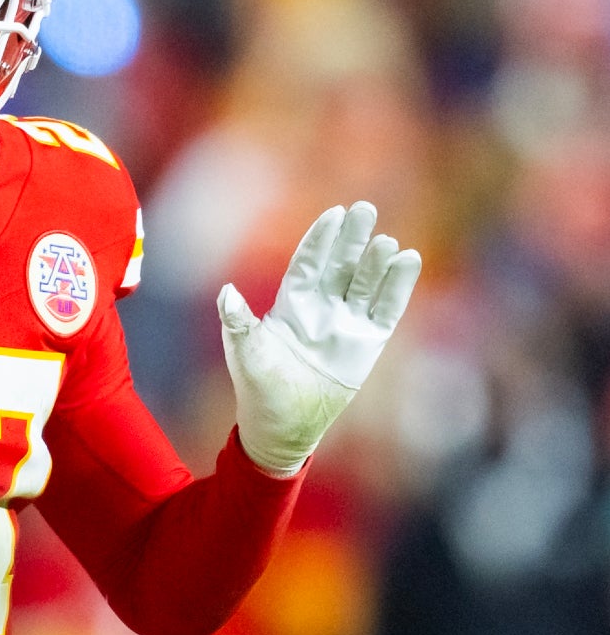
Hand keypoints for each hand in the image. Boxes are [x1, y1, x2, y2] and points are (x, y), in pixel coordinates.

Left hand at [217, 201, 420, 474]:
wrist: (283, 425)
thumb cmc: (258, 386)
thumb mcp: (244, 351)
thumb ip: (238, 320)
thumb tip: (225, 292)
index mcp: (291, 304)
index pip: (309, 262)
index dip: (322, 239)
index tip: (335, 213)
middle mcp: (321, 308)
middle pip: (341, 265)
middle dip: (353, 238)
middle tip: (366, 209)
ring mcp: (347, 324)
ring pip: (366, 283)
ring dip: (377, 261)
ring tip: (387, 241)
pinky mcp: (368, 344)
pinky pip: (387, 309)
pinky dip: (397, 287)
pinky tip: (408, 261)